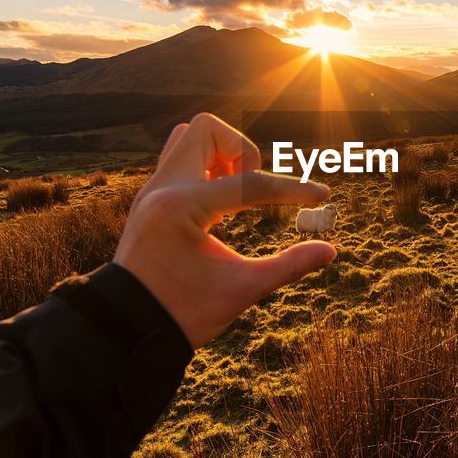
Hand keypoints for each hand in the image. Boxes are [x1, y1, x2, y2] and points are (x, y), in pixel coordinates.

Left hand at [114, 113, 335, 347]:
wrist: (127, 328)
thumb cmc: (182, 313)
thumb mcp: (240, 291)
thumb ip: (288, 266)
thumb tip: (330, 251)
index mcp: (181, 208)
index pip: (249, 183)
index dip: (293, 189)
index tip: (323, 196)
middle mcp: (162, 188)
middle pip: (209, 129)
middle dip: (243, 152)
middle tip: (252, 189)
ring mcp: (152, 189)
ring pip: (189, 137)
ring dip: (221, 156)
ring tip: (234, 195)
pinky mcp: (150, 197)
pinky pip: (180, 159)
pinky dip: (206, 170)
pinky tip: (218, 206)